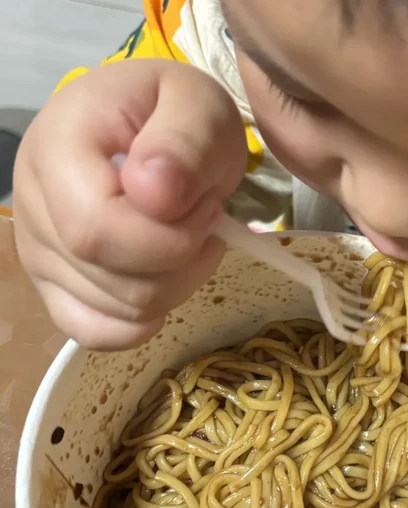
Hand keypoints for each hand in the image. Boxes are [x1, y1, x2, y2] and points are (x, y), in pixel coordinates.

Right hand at [13, 59, 246, 349]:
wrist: (153, 127)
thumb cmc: (177, 114)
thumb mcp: (198, 108)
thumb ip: (183, 144)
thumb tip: (153, 195)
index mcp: (57, 146)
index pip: (97, 230)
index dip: (169, 237)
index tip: (208, 208)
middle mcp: (32, 203)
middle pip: (112, 280)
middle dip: (182, 261)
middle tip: (204, 220)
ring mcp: (39, 249)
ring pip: (118, 310)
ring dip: (176, 283)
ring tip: (185, 236)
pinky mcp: (56, 284)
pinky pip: (96, 331)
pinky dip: (143, 320)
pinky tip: (166, 281)